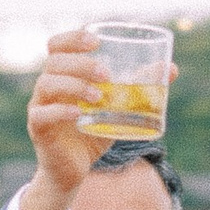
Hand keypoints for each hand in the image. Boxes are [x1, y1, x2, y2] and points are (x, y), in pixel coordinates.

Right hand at [17, 30, 177, 209]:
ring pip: (47, 83)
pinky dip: (61, 111)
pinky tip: (78, 113)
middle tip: (107, 75)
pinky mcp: (38, 129)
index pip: (58, 45)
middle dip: (81, 64)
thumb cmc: (93, 134)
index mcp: (63, 75)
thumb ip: (138, 88)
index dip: (73, 38)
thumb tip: (171, 69)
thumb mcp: (117, 109)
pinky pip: (42, 114)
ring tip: (99, 96)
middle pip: (54, 61)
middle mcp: (48, 87)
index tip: (97, 41)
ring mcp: (39, 106)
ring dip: (74, 85)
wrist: (73, 171)